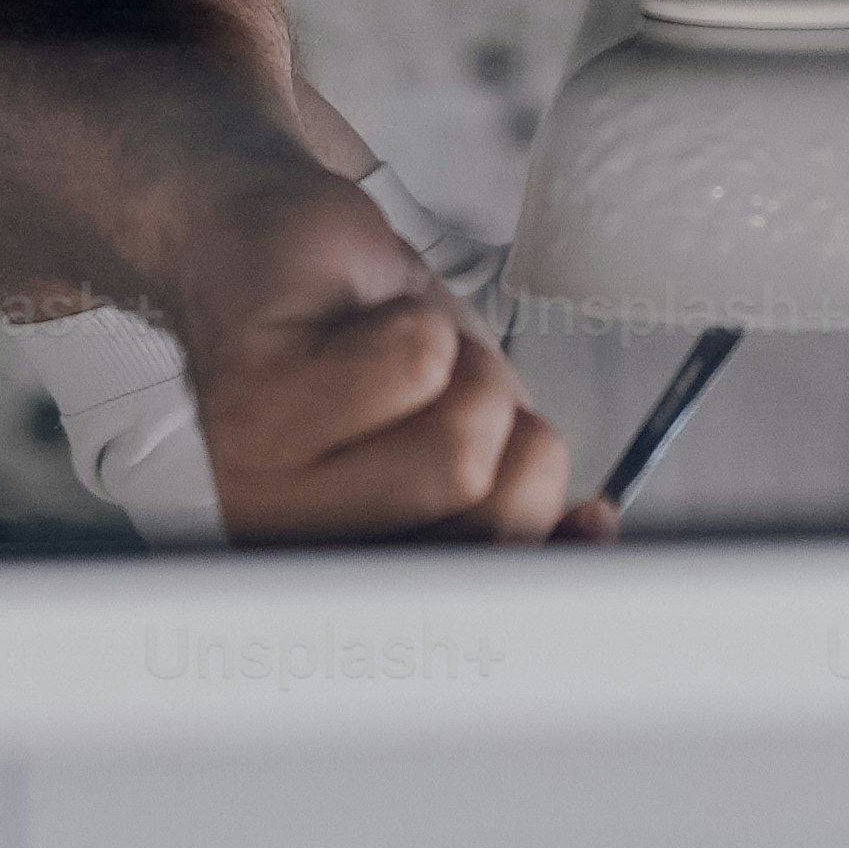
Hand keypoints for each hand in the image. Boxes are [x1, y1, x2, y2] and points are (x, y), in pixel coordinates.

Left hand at [170, 169, 613, 547]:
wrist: (267, 241)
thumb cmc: (369, 347)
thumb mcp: (464, 438)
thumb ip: (515, 507)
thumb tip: (592, 538)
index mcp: (344, 573)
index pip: (469, 606)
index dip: (544, 553)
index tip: (585, 523)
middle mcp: (293, 547)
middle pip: (482, 510)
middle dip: (502, 424)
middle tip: (450, 392)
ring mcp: (263, 475)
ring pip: (455, 443)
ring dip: (462, 368)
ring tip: (407, 355)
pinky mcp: (256, 392)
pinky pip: (413, 362)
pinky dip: (418, 319)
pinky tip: (362, 321)